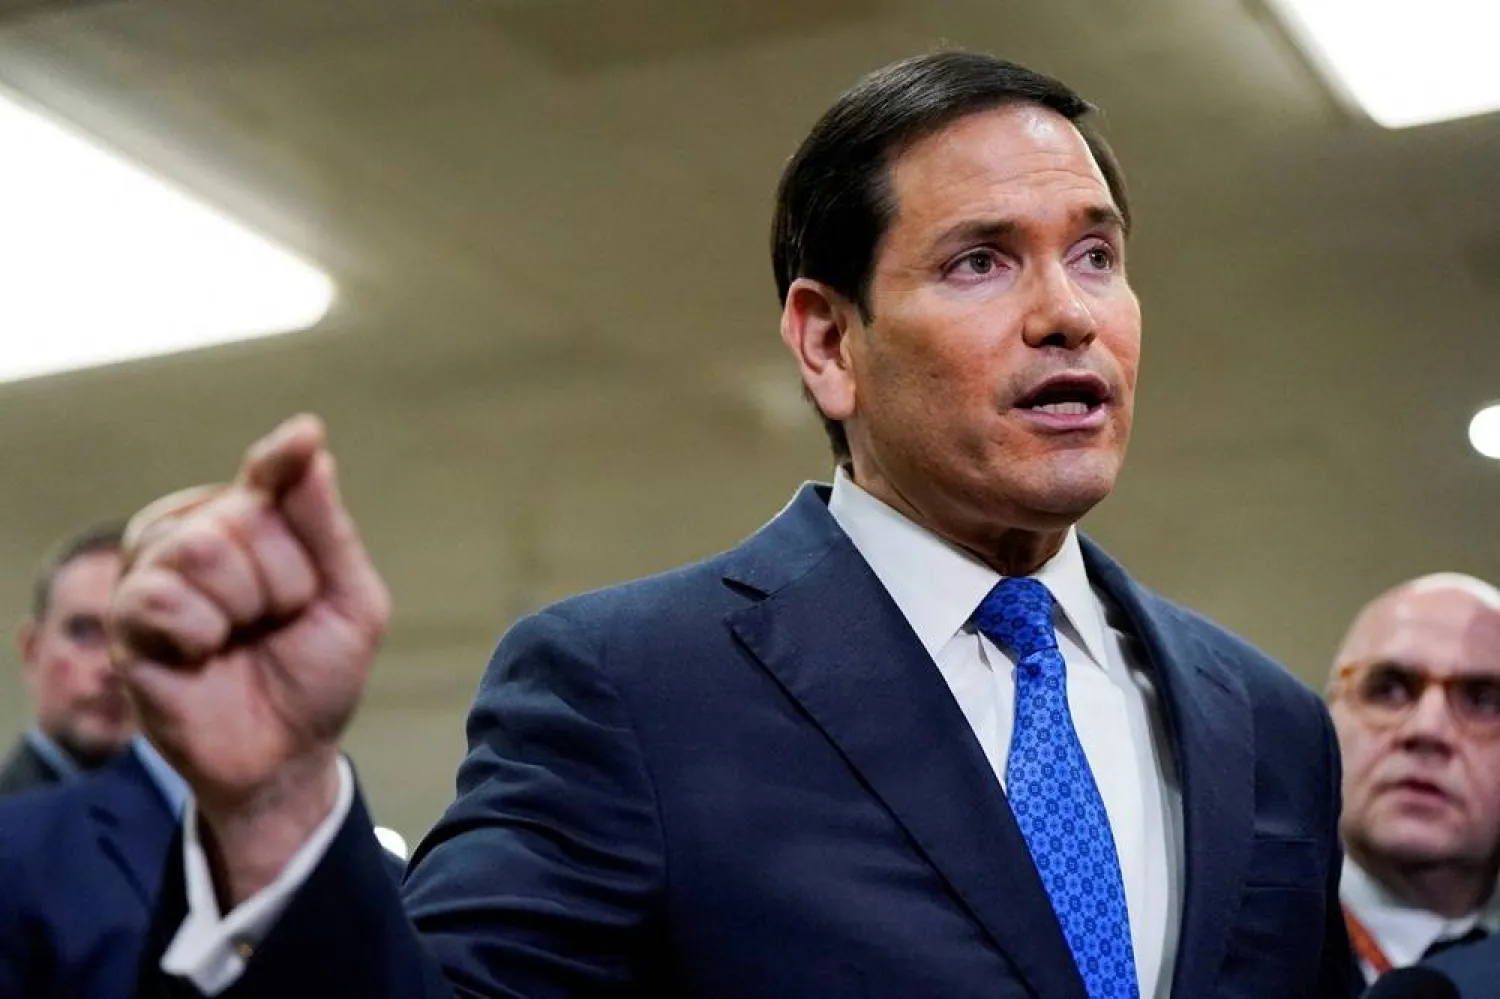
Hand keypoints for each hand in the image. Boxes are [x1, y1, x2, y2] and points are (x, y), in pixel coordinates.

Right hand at [109, 415, 389, 903]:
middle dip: (284, 580)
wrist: (287, 754)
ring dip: (243, 606)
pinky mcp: (127, 621)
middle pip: (241, 515)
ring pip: (198, 547)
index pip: (269, 473)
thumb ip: (325, 525)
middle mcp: (199, 535)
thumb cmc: (317, 673)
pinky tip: (203, 655)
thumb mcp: (349, 598)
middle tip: (279, 621)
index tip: (304, 439)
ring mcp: (158, 574)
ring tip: (242, 638)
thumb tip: (307, 442)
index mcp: (255, 523)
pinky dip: (199, 631)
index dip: (283, 459)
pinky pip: (159, 595)